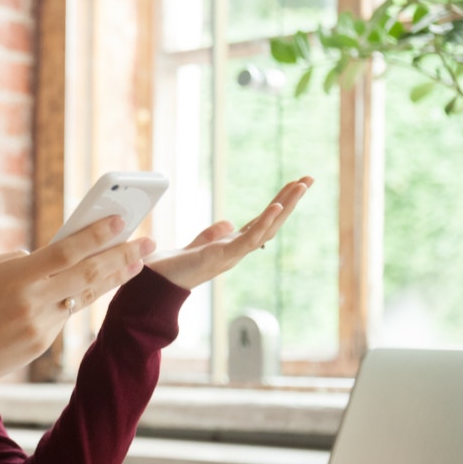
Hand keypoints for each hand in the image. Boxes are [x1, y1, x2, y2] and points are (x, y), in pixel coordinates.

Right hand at [0, 216, 155, 391]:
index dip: (96, 235)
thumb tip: (46, 255)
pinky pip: (65, 314)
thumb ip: (16, 260)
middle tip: (147, 242)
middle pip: (88, 274)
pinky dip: (77, 297)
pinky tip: (93, 284)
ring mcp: (41, 326)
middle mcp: (33, 302)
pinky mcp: (43, 343)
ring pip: (84, 296)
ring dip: (112, 278)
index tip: (120, 221)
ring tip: (136, 263)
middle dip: (122, 256)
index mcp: (15, 278)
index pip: (66, 251)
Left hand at [146, 176, 312, 288]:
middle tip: (309, 178)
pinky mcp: (221, 257)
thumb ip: (212, 235)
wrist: (153, 285)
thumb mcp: (196, 246)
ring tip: (301, 185)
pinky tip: (277, 206)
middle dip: (290, 201)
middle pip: (270, 223)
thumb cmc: (171, 269)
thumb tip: (229, 223)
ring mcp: (232, 255)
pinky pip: (249, 240)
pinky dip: (264, 223)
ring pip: (267, 229)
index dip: (278, 204)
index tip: (294, 185)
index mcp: (232, 246)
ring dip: (285, 206)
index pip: (261, 221)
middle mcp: (236, 251)